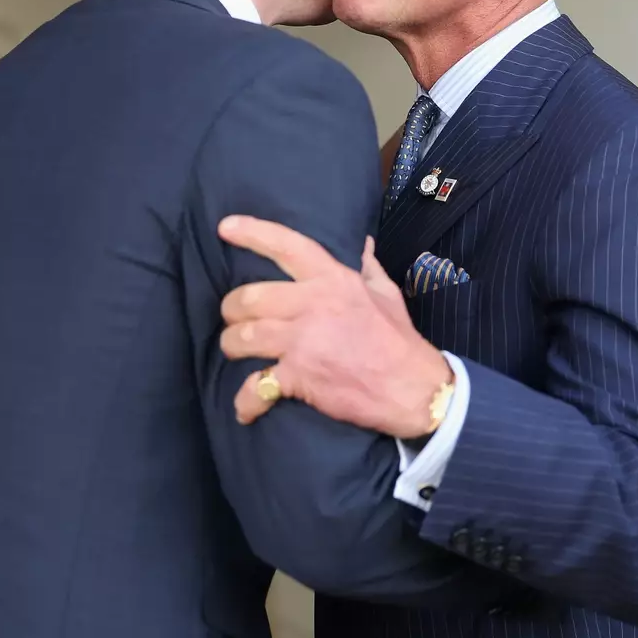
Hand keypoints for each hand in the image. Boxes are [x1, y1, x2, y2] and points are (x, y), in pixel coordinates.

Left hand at [217, 215, 452, 439]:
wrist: (413, 389)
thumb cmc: (398, 341)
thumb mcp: (386, 294)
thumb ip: (367, 267)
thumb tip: (362, 244)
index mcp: (333, 280)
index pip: (287, 246)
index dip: (252, 233)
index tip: (225, 227)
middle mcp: (313, 304)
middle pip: (249, 297)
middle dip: (232, 309)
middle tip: (234, 318)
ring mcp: (303, 341)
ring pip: (242, 337)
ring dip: (231, 346)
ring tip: (235, 351)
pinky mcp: (299, 376)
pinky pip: (256, 387)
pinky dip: (246, 402)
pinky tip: (245, 409)